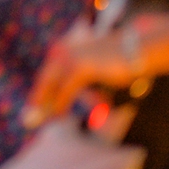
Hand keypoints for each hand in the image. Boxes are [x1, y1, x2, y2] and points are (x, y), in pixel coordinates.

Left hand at [24, 20, 147, 127]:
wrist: (135, 50)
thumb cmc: (116, 64)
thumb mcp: (93, 73)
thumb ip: (79, 85)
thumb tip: (67, 102)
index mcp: (65, 50)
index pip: (47, 74)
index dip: (40, 91)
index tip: (34, 105)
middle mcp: (64, 52)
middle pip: (46, 79)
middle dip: (39, 98)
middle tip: (34, 116)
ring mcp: (71, 58)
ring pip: (53, 85)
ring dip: (49, 103)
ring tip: (51, 118)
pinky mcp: (81, 68)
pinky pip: (66, 89)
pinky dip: (61, 103)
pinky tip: (59, 114)